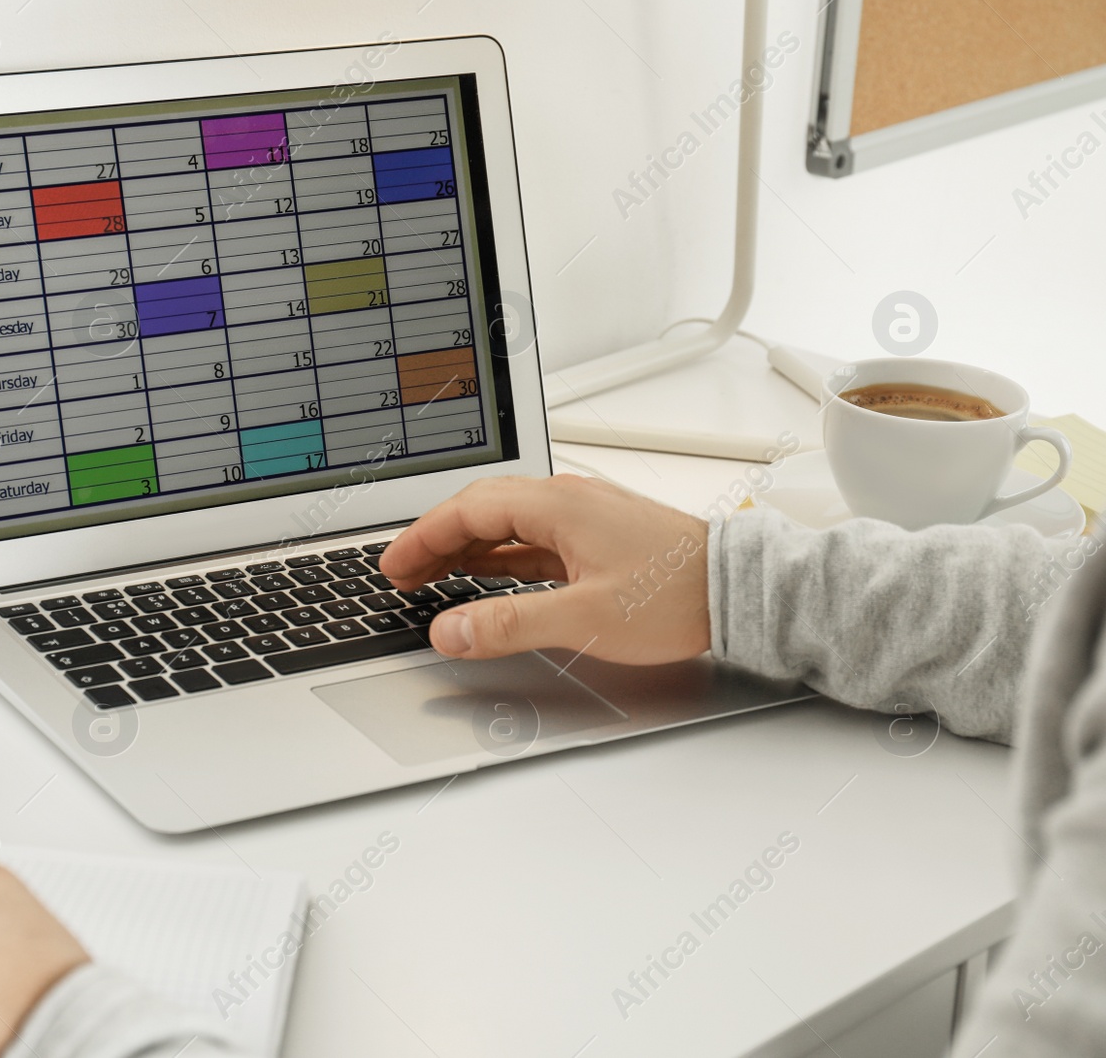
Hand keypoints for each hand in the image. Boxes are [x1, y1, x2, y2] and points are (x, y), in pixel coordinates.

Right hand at [381, 474, 709, 663]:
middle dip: (435, 541)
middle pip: (480, 510)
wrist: (739, 591)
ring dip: (464, 548)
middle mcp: (567, 500)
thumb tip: (450, 630)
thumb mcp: (583, 618)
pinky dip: (498, 556)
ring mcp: (583, 517)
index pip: (467, 510)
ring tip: (432, 576)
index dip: (421, 538)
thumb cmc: (678, 594)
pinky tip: (485, 576)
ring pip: (505, 524)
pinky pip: (530, 539)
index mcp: (558, 505)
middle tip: (402, 574)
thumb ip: (509, 623)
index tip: (393, 565)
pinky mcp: (597, 538)